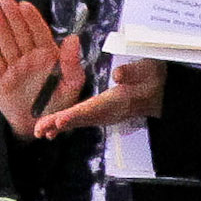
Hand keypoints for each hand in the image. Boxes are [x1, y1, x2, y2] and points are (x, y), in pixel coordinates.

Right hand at [0, 0, 82, 137]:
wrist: (37, 127)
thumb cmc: (58, 105)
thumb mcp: (71, 86)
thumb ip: (73, 64)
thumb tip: (73, 39)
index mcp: (47, 56)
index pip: (39, 32)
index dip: (32, 18)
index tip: (25, 5)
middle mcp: (29, 58)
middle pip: (20, 33)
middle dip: (13, 16)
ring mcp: (14, 67)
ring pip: (6, 43)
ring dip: (0, 27)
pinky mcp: (0, 79)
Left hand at [36, 56, 163, 138]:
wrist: (160, 92)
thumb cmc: (153, 77)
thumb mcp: (148, 69)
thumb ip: (134, 72)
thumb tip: (118, 74)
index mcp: (117, 100)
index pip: (94, 108)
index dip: (76, 115)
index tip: (60, 120)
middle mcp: (110, 110)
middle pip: (82, 119)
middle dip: (61, 124)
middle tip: (40, 130)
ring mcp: (106, 114)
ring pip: (80, 121)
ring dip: (60, 127)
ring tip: (41, 131)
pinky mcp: (102, 113)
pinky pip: (82, 120)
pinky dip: (67, 124)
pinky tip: (53, 128)